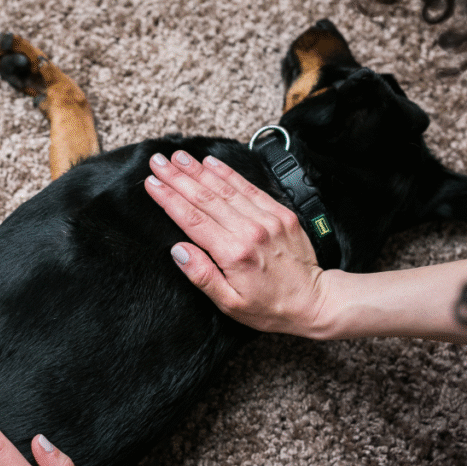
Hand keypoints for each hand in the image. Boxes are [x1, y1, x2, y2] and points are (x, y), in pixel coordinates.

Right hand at [145, 150, 327, 334]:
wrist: (314, 301)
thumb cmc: (270, 308)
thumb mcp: (230, 304)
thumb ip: (202, 276)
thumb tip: (178, 251)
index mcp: (234, 254)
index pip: (192, 219)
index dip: (169, 199)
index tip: (152, 183)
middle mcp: (250, 231)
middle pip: (205, 198)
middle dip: (178, 178)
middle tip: (157, 161)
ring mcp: (268, 219)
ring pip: (226, 188)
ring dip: (199, 170)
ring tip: (178, 157)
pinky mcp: (281, 213)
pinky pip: (250, 188)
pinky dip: (229, 173)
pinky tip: (212, 162)